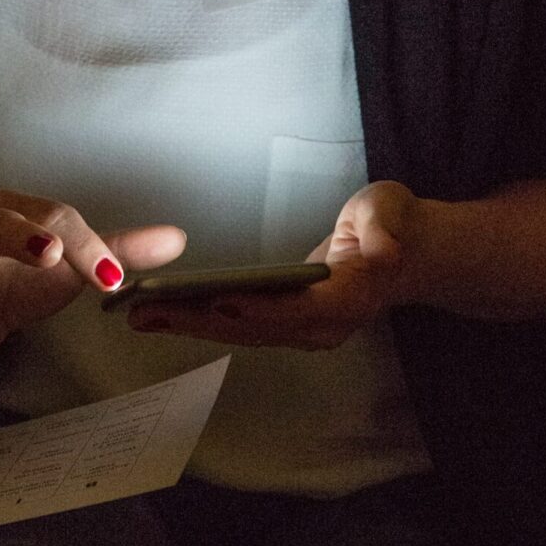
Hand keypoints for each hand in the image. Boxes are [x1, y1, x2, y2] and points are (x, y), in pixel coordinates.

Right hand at [0, 188, 186, 364]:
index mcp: (20, 216)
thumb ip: (118, 251)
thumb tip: (176, 238)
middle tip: (53, 255)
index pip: (59, 221)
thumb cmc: (19, 277)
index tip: (113, 278)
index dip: (87, 247)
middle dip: (30, 236)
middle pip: (7, 222)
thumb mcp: (70, 264)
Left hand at [126, 180, 421, 349]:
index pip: (300, 309)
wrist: (406, 254)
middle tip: (145, 311)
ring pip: (241, 333)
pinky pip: (239, 327)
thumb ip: (386, 231)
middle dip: (199, 322)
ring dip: (189, 326)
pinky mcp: (287, 326)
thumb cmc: (395, 224)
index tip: (219, 303)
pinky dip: (201, 321)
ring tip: (139, 313)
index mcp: (349, 298)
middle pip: (256, 328)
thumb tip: (384, 252)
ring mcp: (303, 331)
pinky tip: (164, 312)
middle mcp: (322, 327)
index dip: (261, 309)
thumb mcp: (392, 212)